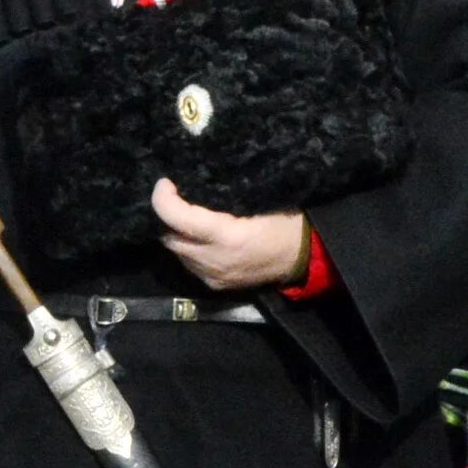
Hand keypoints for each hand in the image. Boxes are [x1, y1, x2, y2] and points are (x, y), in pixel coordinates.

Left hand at [151, 179, 308, 291]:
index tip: (165, 182)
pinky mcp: (215, 284)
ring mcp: (212, 276)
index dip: (163, 199)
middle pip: (169, 238)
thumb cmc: (286, 223)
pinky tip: (199, 236)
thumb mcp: (259, 201)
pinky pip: (190, 264)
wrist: (304, 259)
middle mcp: (214, 260)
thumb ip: (222, 199)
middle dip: (166, 217)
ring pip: (177, 253)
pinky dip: (189, 248)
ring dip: (177, 233)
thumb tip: (193, 185)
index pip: (178, 219)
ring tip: (186, 215)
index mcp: (227, 237)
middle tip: (175, 196)